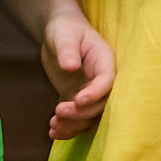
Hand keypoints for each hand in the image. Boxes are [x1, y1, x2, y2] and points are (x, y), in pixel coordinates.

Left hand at [40, 7, 114, 137]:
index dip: (95, 93)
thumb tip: (70, 67)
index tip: (78, 100)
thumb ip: (68, 50)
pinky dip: (67, 128)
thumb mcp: (64, 35)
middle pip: (101, 104)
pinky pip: (77, 118)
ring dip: (73, 125)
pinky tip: (52, 132)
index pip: (107, 81)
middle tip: (58, 113)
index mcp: (105, 61)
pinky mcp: (78, 99)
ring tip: (53, 125)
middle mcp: (102, 80)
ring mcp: (90, 92)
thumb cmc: (64, 28)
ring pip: (90, 116)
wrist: (60, 32)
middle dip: (81, 113)